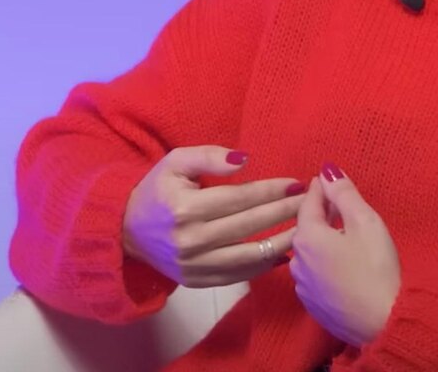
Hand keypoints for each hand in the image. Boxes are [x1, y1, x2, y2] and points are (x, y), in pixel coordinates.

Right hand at [123, 145, 305, 287]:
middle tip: (310, 202)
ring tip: (306, 228)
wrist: (127, 231)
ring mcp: (195, 265)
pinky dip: (264, 265)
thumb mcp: (175, 162)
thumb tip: (244, 160)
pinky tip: (284, 252)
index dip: (270, 190)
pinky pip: (239, 276)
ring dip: (282, 242)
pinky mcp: (198, 281)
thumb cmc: (157, 190)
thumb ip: (209, 156)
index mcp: (185, 208)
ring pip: (249, 256)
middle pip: (249, 225)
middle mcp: (191, 240)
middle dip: (284, 212)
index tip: (295, 183)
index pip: (239, 198)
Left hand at [290, 162, 401, 346]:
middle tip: (341, 204)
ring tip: (344, 233)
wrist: (384, 323)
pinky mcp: (313, 305)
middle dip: (322, 213)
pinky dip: (325, 261)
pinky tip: (343, 263)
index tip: (329, 178)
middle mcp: (297, 260)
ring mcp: (303, 286)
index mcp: (307, 237)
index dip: (321, 187)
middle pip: (306, 226)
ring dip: (323, 238)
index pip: (309, 201)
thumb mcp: (365, 223)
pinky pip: (315, 273)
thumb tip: (327, 170)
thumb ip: (344, 194)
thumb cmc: (376, 268)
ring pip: (310, 251)